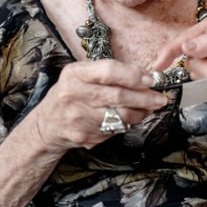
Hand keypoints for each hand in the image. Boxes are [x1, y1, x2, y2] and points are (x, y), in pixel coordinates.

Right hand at [29, 59, 167, 152]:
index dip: (133, 75)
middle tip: (159, 98)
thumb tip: (143, 75)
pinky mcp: (84, 135)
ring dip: (140, 112)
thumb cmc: (70, 94)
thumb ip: (108, 72)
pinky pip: (114, 129)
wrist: (47, 125)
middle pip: (118, 95)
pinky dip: (127, 124)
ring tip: (150, 108)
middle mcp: (74, 94)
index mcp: (75, 74)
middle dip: (144, 97)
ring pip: (120, 115)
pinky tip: (131, 118)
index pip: (109, 71)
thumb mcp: (81, 75)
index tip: (150, 79)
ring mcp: (79, 117)